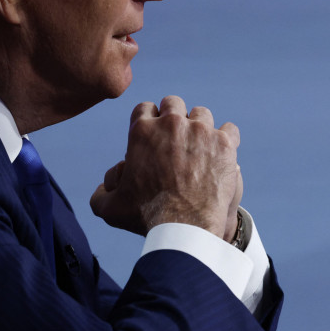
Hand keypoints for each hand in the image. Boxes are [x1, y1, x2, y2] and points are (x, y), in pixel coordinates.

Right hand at [90, 95, 242, 240]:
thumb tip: (102, 189)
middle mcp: (171, 123)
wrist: (184, 226)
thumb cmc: (146, 217)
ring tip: (201, 145)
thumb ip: (100, 196)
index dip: (150, 120)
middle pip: (173, 104)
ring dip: (200, 127)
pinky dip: (226, 139)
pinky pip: (229, 129)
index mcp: (142, 131)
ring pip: (202, 114)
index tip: (156, 134)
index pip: (145, 108)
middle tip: (178, 137)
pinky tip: (222, 152)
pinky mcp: (224, 143)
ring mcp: (200, 131)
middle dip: (174, 116)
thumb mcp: (111, 209)